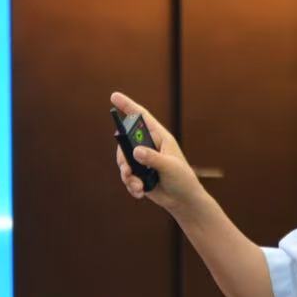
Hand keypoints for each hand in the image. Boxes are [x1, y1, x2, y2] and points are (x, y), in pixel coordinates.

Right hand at [110, 91, 201, 213]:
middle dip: (123, 157)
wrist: (183, 200)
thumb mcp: (170, 167)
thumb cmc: (182, 179)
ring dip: (127, 175)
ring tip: (137, 186)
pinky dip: (130, 185)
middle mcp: (149, 146)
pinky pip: (126, 175)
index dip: (128, 106)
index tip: (113, 96)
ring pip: (123, 161)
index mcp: (160, 137)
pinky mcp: (138, 174)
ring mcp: (142, 160)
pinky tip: (139, 192)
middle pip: (125, 142)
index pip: (142, 117)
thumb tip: (135, 151)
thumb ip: (153, 158)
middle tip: (127, 169)